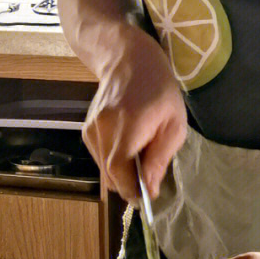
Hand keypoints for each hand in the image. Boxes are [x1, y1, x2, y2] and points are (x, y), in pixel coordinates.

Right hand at [83, 29, 186, 204]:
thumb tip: (149, 189)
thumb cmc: (159, 90)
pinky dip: (114, 161)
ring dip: (122, 172)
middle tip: (149, 177)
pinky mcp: (85, 130)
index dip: (132, 190)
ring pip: (104, 170)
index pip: (119, 170)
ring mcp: (90, 129)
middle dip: (130, 184)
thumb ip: (159, 158)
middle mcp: (102, 128)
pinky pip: (100, 158)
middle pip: (110, 175)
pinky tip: (128, 145)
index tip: (147, 198)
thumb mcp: (174, 124)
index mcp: (128, 124)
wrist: (128, 60)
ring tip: (141, 152)